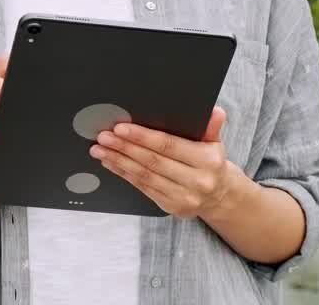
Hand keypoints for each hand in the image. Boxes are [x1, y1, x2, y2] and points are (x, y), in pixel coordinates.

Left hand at [89, 105, 233, 218]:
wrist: (218, 195)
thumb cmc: (210, 162)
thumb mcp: (214, 142)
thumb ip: (211, 126)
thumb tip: (215, 110)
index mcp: (208, 161)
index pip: (169, 146)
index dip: (142, 137)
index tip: (120, 128)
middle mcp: (197, 181)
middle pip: (152, 161)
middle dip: (124, 147)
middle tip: (104, 136)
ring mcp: (184, 197)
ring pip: (144, 176)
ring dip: (119, 161)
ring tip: (100, 149)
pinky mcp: (171, 207)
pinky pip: (143, 188)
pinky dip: (124, 174)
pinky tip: (111, 163)